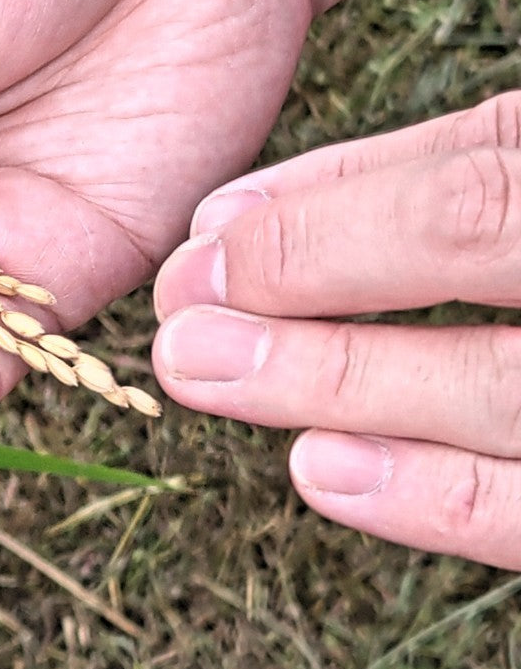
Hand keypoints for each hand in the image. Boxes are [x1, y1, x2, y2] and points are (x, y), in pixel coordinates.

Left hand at [153, 91, 520, 570]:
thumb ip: (415, 169)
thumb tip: (235, 218)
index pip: (479, 189)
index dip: (330, 225)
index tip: (205, 251)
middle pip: (489, 277)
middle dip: (315, 306)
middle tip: (182, 335)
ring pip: (515, 401)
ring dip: (349, 392)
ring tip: (216, 382)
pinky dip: (444, 499)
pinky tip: (324, 473)